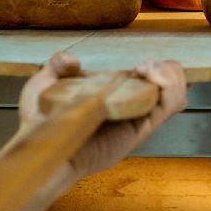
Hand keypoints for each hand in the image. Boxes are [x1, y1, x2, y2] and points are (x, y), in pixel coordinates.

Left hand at [15, 52, 187, 180]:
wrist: (36, 149)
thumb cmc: (37, 122)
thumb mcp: (44, 85)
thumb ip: (57, 67)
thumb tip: (70, 60)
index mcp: (111, 99)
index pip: (149, 83)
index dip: (155, 68)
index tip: (138, 61)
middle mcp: (128, 110)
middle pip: (170, 89)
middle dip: (168, 70)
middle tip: (145, 67)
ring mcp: (135, 121)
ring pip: (175, 97)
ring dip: (170, 76)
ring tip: (149, 71)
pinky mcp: (137, 130)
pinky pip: (166, 109)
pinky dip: (168, 88)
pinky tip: (150, 77)